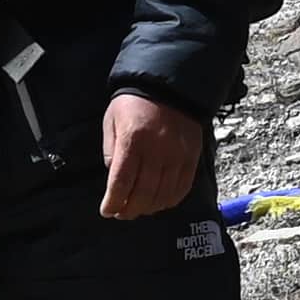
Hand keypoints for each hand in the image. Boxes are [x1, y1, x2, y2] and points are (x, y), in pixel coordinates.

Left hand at [93, 89, 210, 219]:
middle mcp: (156, 150)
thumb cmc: (134, 103)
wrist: (169, 86)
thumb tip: (114, 178)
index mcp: (132, 140)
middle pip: (142, 193)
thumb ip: (110, 150)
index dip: (113, 202)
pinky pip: (182, 187)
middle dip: (129, 209)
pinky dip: (170, 200)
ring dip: (148, 208)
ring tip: (139, 209)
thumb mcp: (111, 121)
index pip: (121, 181)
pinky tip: (159, 202)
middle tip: (122, 213)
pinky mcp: (192, 157)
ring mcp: (177, 155)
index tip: (107, 210)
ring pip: (162, 194)